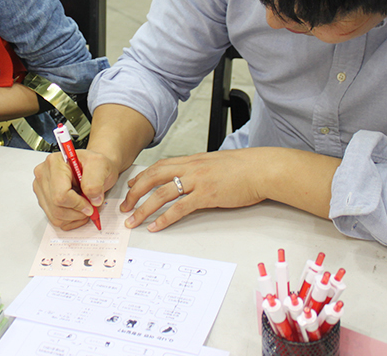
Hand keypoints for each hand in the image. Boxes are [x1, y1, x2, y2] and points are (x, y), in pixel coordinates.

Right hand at [33, 148, 120, 230]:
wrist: (94, 168)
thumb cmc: (95, 164)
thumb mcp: (101, 164)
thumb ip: (96, 181)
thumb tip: (92, 199)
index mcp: (55, 163)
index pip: (60, 194)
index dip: (78, 204)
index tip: (90, 204)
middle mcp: (44, 175)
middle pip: (57, 207)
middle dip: (77, 212)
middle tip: (90, 207)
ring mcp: (42, 188)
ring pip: (55, 216)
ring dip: (74, 217)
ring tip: (85, 207)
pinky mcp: (44, 200)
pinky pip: (55, 219)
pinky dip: (70, 220)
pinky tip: (78, 211)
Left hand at [121, 150, 266, 231]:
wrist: (261, 169)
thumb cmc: (244, 167)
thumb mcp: (216, 164)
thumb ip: (200, 170)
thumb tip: (190, 179)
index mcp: (192, 160)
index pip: (159, 166)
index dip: (142, 177)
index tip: (132, 187)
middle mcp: (191, 168)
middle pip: (153, 178)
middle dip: (135, 193)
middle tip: (125, 206)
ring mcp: (198, 181)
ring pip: (161, 193)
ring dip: (144, 208)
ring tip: (133, 221)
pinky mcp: (207, 195)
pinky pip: (180, 208)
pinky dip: (165, 218)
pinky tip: (156, 226)